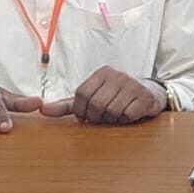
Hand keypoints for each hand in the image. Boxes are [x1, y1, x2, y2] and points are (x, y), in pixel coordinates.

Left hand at [38, 66, 166, 123]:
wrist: (151, 93)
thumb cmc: (117, 97)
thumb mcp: (93, 97)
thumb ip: (67, 105)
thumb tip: (42, 110)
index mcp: (102, 73)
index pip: (81, 95)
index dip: (82, 110)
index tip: (88, 115)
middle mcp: (117, 75)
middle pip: (96, 104)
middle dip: (98, 117)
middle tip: (104, 117)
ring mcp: (133, 85)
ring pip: (112, 111)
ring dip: (113, 119)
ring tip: (117, 115)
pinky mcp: (145, 96)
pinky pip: (128, 114)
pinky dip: (126, 119)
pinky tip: (130, 114)